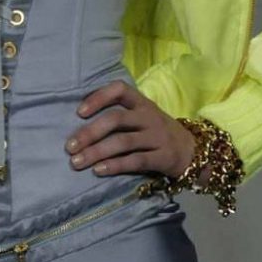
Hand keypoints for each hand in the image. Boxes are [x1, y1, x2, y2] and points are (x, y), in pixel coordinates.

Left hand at [65, 80, 196, 179]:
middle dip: (90, 133)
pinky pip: (136, 161)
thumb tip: (77, 124)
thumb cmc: (155, 131)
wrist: (192, 151)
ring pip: (123, 142)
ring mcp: (157, 137)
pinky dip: (115, 166)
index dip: (98, 98)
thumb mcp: (142, 116)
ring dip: (97, 152)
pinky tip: (98, 171)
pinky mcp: (163, 157)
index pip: (119, 90)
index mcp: (141, 102)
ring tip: (77, 162)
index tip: (79, 112)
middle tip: (69, 147)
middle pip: (116, 119)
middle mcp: (149, 116)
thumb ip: (118, 115)